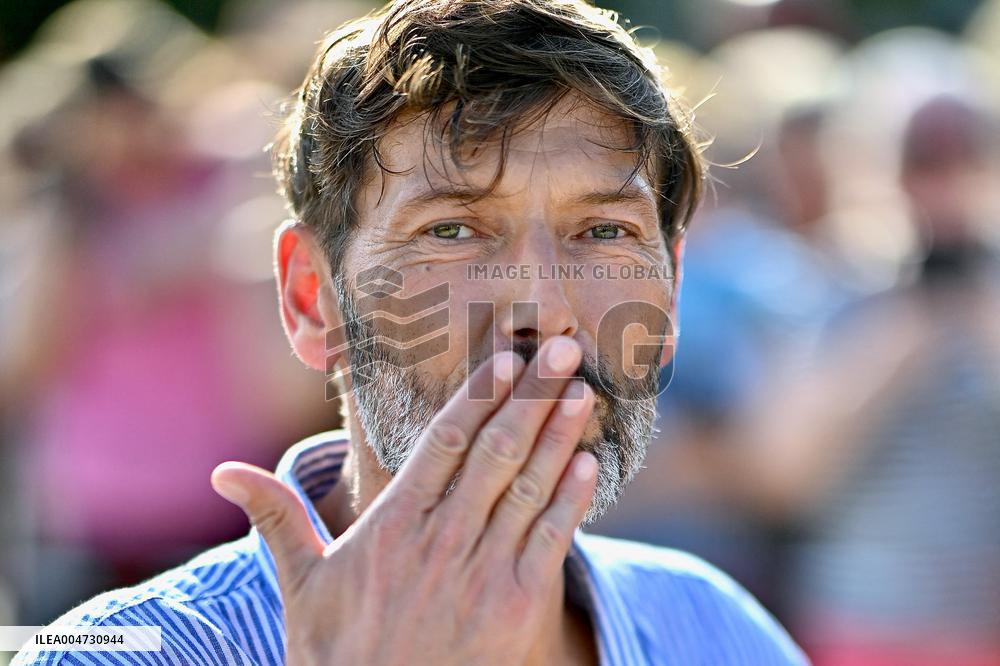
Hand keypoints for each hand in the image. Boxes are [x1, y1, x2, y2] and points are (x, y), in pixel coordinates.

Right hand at [211, 336, 596, 664]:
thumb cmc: (340, 657)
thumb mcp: (303, 587)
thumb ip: (279, 521)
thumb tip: (223, 474)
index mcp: (392, 526)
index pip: (443, 442)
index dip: (478, 395)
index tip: (507, 357)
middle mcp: (440, 540)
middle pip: (494, 451)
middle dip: (531, 396)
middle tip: (563, 351)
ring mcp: (481, 573)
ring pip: (527, 487)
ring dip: (558, 436)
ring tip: (580, 392)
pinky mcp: (516, 608)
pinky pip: (549, 540)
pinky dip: (571, 500)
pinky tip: (588, 464)